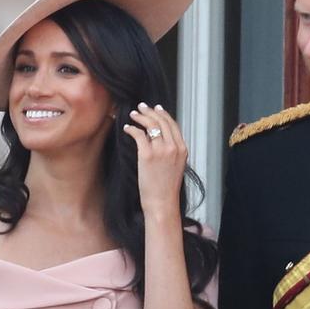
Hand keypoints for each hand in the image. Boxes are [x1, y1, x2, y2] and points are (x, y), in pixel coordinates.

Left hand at [123, 103, 186, 219]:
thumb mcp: (176, 166)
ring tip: (133, 114)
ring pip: (151, 125)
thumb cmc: (166, 188)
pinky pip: (139, 135)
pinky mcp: (147, 155)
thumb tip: (161, 140)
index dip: (163, 114)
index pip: (173, 125)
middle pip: (162, 121)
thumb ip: (171, 152)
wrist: (162, 201)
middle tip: (141, 106)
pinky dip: (132, 129)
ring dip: (140, 117)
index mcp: (182, 149)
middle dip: (150, 111)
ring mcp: (161, 150)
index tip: (156, 108)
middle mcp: (173, 147)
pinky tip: (127, 128)